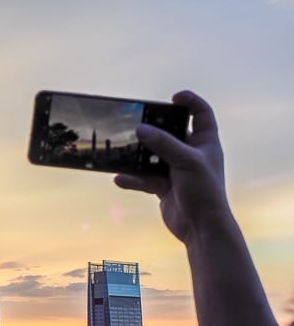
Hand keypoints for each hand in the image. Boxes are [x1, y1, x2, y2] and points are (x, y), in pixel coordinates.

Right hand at [114, 90, 229, 244]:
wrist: (201, 227)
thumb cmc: (203, 190)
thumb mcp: (186, 161)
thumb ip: (163, 143)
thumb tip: (140, 129)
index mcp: (205, 143)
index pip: (201, 114)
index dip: (190, 102)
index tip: (173, 97)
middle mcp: (191, 154)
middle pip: (170, 134)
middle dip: (154, 130)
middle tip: (138, 123)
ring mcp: (176, 171)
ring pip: (153, 157)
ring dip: (138, 157)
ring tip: (123, 152)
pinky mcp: (164, 187)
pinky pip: (144, 178)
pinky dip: (133, 179)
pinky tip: (120, 179)